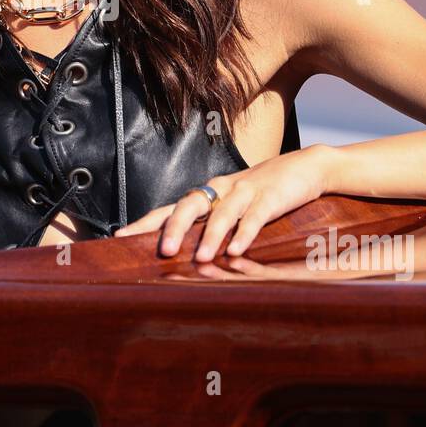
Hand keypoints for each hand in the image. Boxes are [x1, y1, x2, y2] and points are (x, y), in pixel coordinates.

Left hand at [113, 145, 334, 261]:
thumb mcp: (234, 205)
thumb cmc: (264, 192)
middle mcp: (221, 189)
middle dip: (175, 228)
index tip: (119, 238)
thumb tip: (184, 254)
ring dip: (211, 236)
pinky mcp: (271, 197)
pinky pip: (255, 217)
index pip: (169, 208)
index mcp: (208, 193)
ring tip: (200, 259)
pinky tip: (237, 251)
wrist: (306, 167)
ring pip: (223, 213)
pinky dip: (245, 234)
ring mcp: (246, 191)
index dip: (145, 223)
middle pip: (190, 204)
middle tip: (163, 252)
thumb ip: (211, 224)